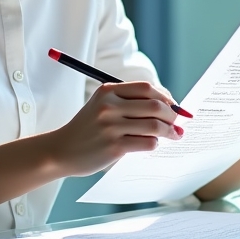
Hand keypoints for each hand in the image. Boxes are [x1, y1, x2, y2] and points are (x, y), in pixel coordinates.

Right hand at [49, 81, 183, 176]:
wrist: (61, 150)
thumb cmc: (87, 128)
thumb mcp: (102, 106)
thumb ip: (129, 103)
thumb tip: (167, 107)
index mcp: (108, 91)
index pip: (146, 88)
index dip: (165, 96)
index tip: (173, 106)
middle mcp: (109, 106)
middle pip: (154, 105)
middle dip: (172, 115)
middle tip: (178, 122)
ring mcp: (111, 127)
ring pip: (154, 125)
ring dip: (169, 131)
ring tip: (174, 135)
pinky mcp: (114, 147)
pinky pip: (147, 143)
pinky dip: (155, 144)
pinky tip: (153, 144)